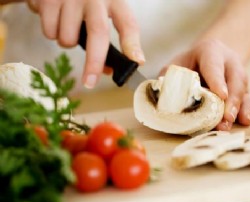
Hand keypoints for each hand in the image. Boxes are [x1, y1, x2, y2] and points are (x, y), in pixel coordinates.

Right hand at [26, 0, 144, 87]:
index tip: (136, 62)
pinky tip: (54, 19)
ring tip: (67, 27)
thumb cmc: (83, 1)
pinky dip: (51, 33)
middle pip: (98, 33)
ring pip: (68, 38)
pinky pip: (50, 32)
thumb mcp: (100, 12)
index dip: (132, 45)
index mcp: (114, 0)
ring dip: (67, 42)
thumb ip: (105, 39)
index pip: (128, 24)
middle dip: (94, 62)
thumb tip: (107, 70)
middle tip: (90, 82)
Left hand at [160, 39, 249, 130]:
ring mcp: (238, 73)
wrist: (207, 57)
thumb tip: (161, 94)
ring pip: (243, 89)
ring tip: (229, 124)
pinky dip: (246, 110)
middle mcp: (229, 61)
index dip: (217, 80)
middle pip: (235, 79)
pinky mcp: (242, 87)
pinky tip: (244, 121)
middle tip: (226, 117)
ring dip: (238, 108)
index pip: (214, 65)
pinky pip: (247, 98)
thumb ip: (169, 76)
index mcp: (210, 51)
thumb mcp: (176, 64)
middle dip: (231, 99)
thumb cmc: (189, 62)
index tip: (221, 95)